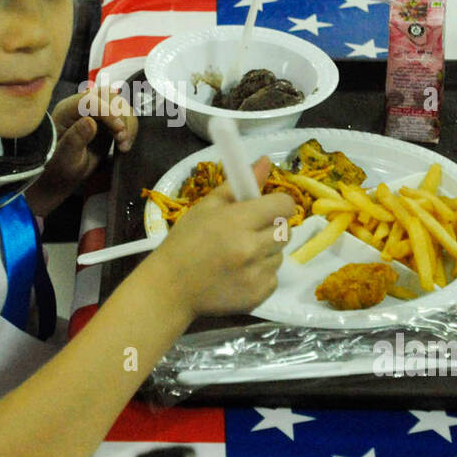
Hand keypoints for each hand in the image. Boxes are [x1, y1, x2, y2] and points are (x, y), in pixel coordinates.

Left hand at [26, 88, 138, 215]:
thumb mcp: (65, 158)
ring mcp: (94, 111)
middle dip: (120, 116)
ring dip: (128, 123)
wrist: (63, 173)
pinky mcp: (106, 120)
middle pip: (108, 96)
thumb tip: (90, 122)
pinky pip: (124, 115)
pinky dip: (130, 128)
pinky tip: (124, 145)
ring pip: (119, 103)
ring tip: (123, 146)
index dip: (108, 112)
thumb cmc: (60, 166)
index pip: (89, 100)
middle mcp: (80, 106)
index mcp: (66, 111)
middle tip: (122, 140)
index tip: (119, 130)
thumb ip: (75, 139)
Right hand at [149, 157, 297, 317]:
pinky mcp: (259, 296)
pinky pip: (273, 277)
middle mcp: (252, 248)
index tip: (267, 209)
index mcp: (238, 221)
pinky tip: (239, 273)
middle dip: (271, 229)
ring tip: (238, 255)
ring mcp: (256, 275)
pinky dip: (261, 274)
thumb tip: (266, 161)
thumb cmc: (185, 242)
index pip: (284, 205)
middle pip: (286, 231)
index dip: (278, 204)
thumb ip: (239, 185)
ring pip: (279, 255)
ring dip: (265, 252)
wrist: (171, 288)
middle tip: (248, 232)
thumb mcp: (207, 207)